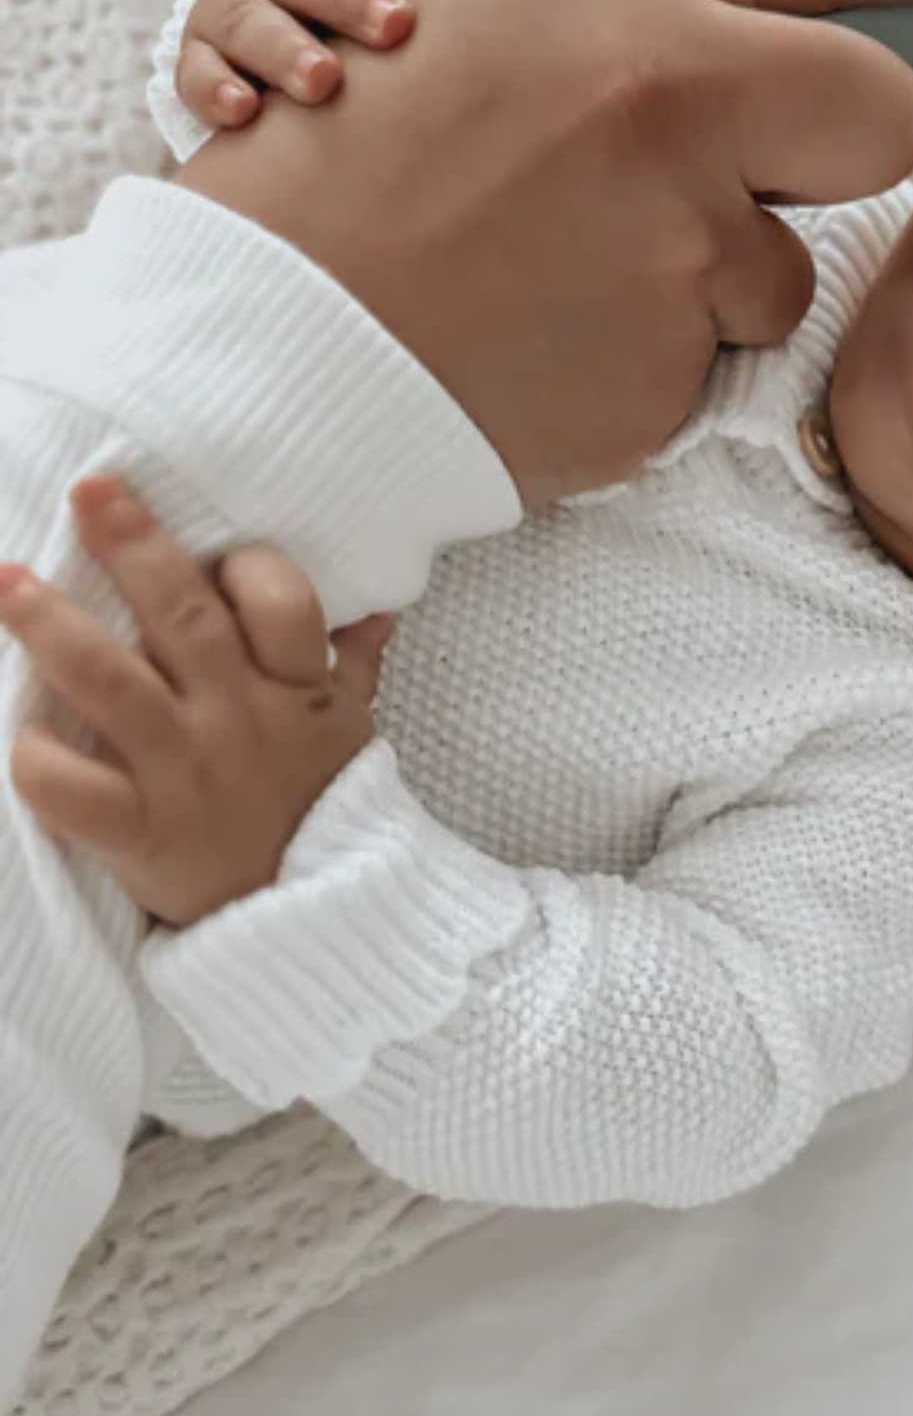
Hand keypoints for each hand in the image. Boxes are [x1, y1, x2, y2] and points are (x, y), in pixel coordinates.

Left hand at [0, 479, 390, 926]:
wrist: (317, 926)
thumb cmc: (326, 815)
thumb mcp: (350, 735)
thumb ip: (347, 667)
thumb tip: (374, 610)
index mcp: (295, 692)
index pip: (283, 604)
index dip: (251, 566)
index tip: (218, 544)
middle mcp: (240, 722)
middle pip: (182, 618)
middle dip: (133, 547)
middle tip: (90, 490)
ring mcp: (188, 775)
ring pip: (113, 685)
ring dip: (54, 628)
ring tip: (9, 580)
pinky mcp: (142, 833)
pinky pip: (76, 792)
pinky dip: (38, 762)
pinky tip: (15, 731)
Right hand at [175, 0, 420, 130]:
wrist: (289, 86)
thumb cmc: (360, 34)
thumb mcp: (387, 2)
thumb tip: (460, 7)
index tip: (413, 8)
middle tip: (392, 32)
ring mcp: (220, 11)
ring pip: (244, 20)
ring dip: (285, 49)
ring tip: (323, 82)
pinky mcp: (197, 66)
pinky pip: (197, 74)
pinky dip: (217, 90)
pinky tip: (243, 111)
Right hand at [177, 0, 912, 504]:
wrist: (273, 331)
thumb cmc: (372, 165)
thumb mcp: (491, 14)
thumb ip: (649, 15)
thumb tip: (786, 42)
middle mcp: (657, 80)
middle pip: (877, 110)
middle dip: (837, 151)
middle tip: (727, 176)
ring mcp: (673, 225)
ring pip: (789, 260)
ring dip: (713, 278)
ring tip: (570, 274)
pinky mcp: (675, 352)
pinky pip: (728, 352)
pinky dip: (668, 357)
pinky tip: (569, 339)